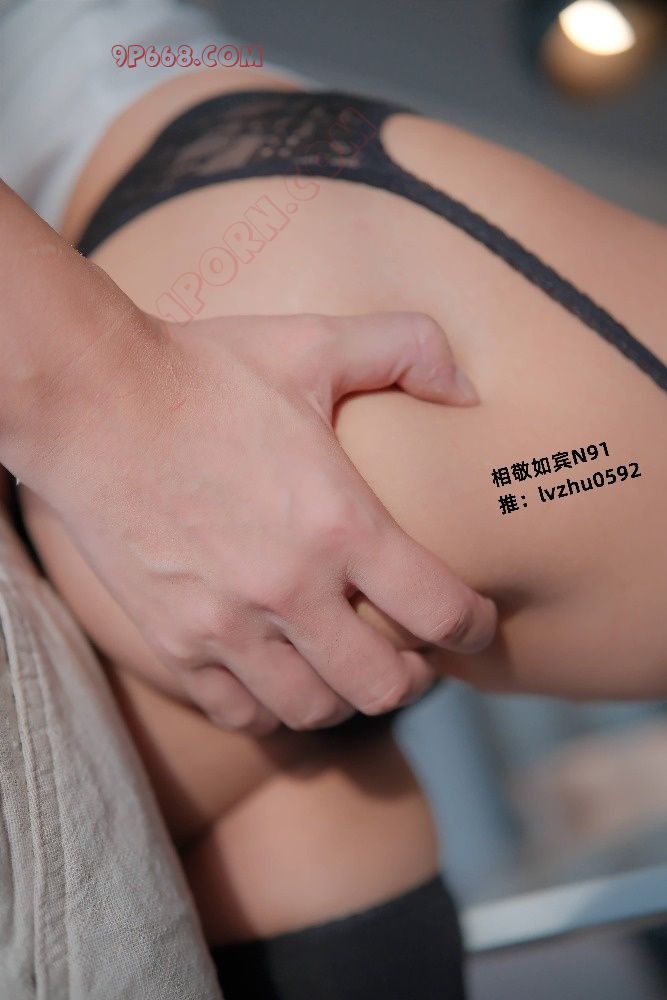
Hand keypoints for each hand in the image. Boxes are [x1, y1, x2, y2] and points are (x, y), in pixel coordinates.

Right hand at [35, 308, 495, 732]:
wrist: (92, 402)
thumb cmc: (204, 373)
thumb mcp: (313, 343)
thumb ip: (406, 348)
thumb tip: (467, 388)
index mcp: (338, 523)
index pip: (438, 611)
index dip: (475, 628)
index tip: (478, 625)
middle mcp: (289, 589)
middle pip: (383, 685)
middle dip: (417, 678)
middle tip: (417, 656)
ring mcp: (227, 624)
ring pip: (313, 709)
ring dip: (346, 697)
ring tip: (349, 668)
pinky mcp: (175, 639)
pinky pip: (240, 711)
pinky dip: (273, 706)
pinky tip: (280, 676)